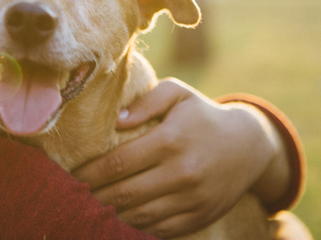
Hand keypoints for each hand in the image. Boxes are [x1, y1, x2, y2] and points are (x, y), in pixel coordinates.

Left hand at [71, 78, 289, 238]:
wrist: (250, 146)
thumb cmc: (203, 115)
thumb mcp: (179, 94)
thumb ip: (147, 101)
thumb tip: (117, 120)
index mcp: (171, 140)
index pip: (118, 162)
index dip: (90, 172)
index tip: (71, 175)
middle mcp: (181, 172)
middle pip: (124, 194)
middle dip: (93, 197)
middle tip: (71, 196)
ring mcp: (191, 199)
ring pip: (139, 216)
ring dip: (109, 216)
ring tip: (88, 210)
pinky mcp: (198, 218)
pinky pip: (159, 230)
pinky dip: (135, 228)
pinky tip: (117, 221)